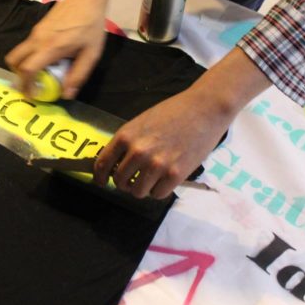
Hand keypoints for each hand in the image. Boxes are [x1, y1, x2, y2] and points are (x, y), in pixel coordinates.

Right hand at [5, 0, 112, 98]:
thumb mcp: (91, 53)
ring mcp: (35, 32)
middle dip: (18, 76)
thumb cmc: (90, 25)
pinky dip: (30, 56)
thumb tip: (67, 94)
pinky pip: (27, 45)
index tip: (31, 95)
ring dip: (24, 65)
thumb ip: (78, 74)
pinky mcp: (37, 27)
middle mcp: (37, 39)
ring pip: (19, 52)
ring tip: (41, 73)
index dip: (26, 85)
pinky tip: (48, 58)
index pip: (27, 69)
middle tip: (31, 85)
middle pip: (14, 60)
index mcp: (50, 47)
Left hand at [93, 85, 235, 197]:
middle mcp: (138, 152)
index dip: (99, 177)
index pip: (102, 164)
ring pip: (137, 191)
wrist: (204, 109)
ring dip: (141, 189)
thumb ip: (128, 141)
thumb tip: (116, 162)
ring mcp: (156, 164)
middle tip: (132, 179)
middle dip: (123, 183)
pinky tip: (163, 181)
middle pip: (119, 181)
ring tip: (149, 180)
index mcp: (125, 136)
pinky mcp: (175, 174)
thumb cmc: (173, 112)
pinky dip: (158, 191)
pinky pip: (157, 194)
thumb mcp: (141, 122)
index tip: (102, 181)